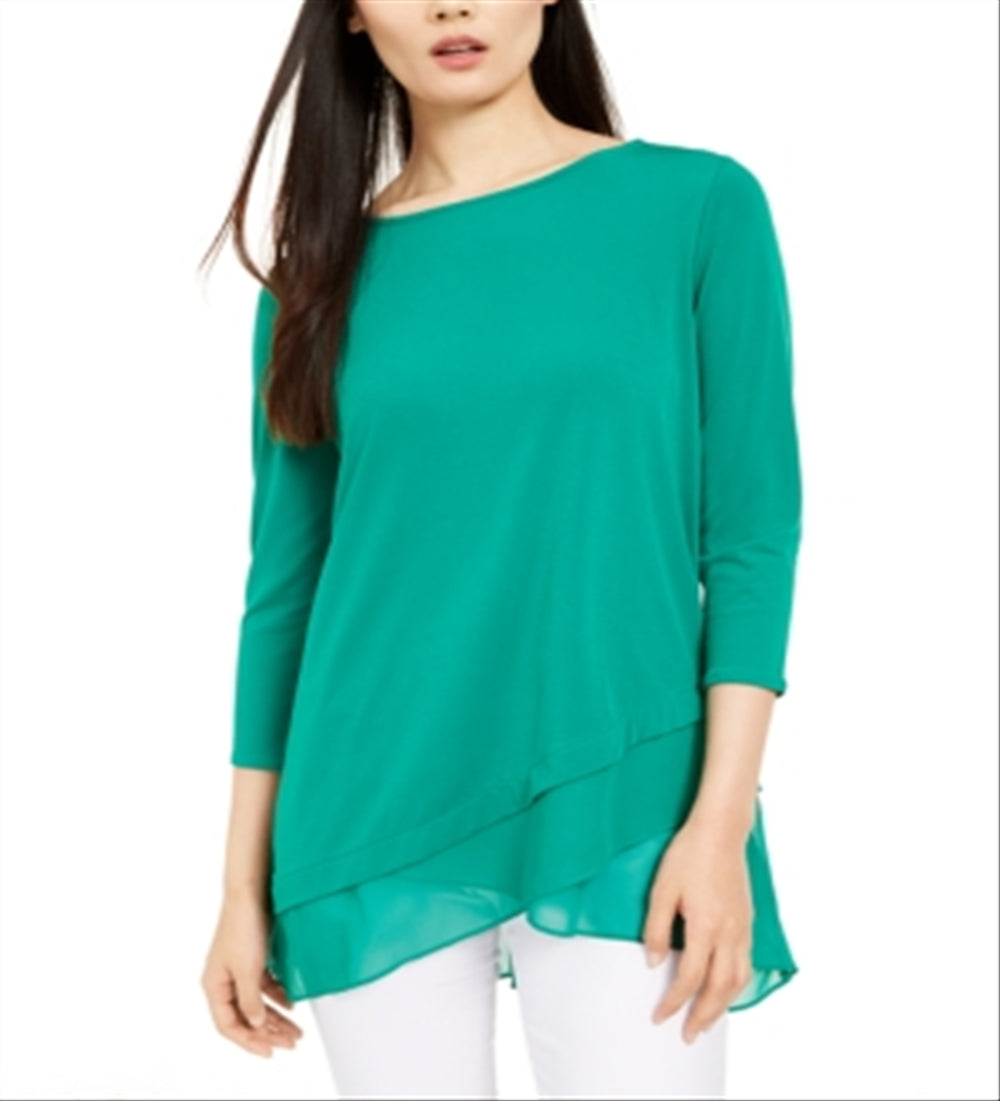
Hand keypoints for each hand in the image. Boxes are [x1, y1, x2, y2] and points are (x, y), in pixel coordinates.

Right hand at [201, 893, 303, 1057]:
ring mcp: (238, 969)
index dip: (249, 1042)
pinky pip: (264, 986)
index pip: (229, 1025)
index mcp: (214, 985)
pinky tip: (291, 1003)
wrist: (252, 892)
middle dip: (268, 1033)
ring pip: (256, 1003)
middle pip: (245, 1017)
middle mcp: (224, 980)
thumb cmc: (243, 926)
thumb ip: (251, 1001)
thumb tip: (257, 1025)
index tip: (270, 1051)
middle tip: (291, 1042)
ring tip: (296, 1029)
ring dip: (276, 1017)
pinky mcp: (252, 957)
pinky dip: (277, 996)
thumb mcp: (249, 970)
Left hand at [642, 817, 753, 1041]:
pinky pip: (746, 964)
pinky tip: (726, 989)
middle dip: (703, 1016)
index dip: (673, 1001)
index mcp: (705, 926)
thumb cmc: (689, 855)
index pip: (689, 978)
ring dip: (722, 1006)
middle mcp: (728, 933)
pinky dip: (736, 985)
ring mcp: (741, 928)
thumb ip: (656, 928)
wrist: (720, 832)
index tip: (659, 1016)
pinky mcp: (747, 921)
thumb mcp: (662, 889)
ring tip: (707, 1021)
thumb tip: (653, 961)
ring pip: (737, 980)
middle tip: (688, 1035)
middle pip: (719, 988)